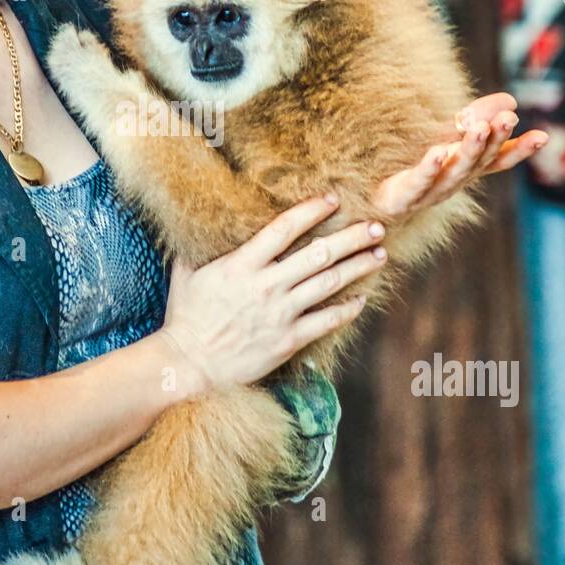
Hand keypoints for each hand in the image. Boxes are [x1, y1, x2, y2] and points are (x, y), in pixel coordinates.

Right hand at [160, 194, 387, 391]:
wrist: (188, 365)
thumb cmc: (185, 318)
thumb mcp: (186, 274)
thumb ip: (199, 247)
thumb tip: (199, 222)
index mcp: (241, 265)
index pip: (284, 228)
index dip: (311, 210)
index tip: (333, 199)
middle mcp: (266, 285)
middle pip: (319, 253)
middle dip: (352, 238)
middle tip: (377, 226)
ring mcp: (280, 314)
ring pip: (329, 283)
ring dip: (358, 267)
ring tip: (379, 255)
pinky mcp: (288, 340)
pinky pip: (326, 321)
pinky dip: (347, 310)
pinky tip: (362, 299)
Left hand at [371, 92, 547, 221]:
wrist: (376, 207)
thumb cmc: (416, 173)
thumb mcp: (448, 141)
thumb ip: (476, 119)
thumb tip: (511, 101)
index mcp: (466, 170)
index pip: (498, 159)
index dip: (520, 150)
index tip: (543, 137)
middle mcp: (452, 183)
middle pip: (478, 162)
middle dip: (494, 140)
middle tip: (507, 119)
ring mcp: (429, 192)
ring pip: (454, 172)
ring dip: (468, 151)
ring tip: (479, 129)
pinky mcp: (402, 197)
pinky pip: (418, 182)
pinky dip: (430, 168)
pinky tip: (438, 153)